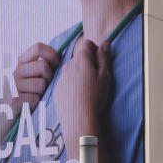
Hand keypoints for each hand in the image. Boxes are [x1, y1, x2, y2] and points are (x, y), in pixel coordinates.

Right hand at [2, 43, 59, 142]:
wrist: (3, 117)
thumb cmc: (24, 95)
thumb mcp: (29, 76)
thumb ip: (41, 66)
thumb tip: (62, 56)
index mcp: (20, 62)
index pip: (38, 47)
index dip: (51, 54)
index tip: (56, 64)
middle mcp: (15, 71)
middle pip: (43, 66)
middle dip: (49, 77)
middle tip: (44, 85)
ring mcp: (12, 86)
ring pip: (41, 84)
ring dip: (42, 93)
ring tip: (36, 96)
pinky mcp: (13, 101)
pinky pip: (35, 98)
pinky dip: (36, 104)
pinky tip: (30, 105)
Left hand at [53, 38, 111, 161]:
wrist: (79, 121)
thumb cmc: (95, 98)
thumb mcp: (105, 76)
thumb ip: (104, 57)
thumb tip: (105, 42)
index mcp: (81, 60)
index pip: (87, 44)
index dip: (96, 51)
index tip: (100, 63)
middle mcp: (67, 66)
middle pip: (79, 58)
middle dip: (88, 64)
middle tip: (96, 79)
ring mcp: (60, 78)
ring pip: (72, 71)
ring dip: (79, 75)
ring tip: (87, 90)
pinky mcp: (57, 90)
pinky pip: (65, 83)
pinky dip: (72, 86)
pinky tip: (78, 98)